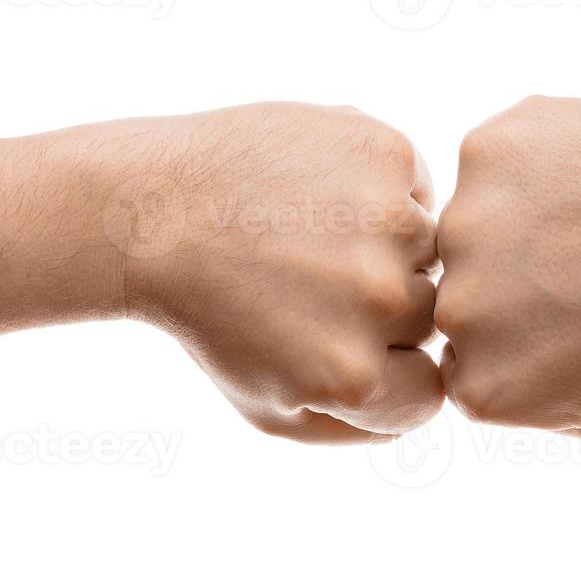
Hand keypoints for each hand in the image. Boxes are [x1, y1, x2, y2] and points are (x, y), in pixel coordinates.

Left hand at [97, 103, 441, 443]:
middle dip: (382, 305)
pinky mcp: (384, 153)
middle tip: (309, 279)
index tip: (331, 338)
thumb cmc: (209, 314)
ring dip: (385, 243)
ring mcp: (387, 220)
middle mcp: (381, 300)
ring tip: (310, 232)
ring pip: (428, 245)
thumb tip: (429, 400)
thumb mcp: (269, 408)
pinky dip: (376, 186)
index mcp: (353, 376)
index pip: (428, 387)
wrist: (150, 213)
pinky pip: (411, 182)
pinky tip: (316, 190)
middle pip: (430, 315)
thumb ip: (358, 427)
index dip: (384, 366)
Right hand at [435, 96, 580, 436]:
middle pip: (466, 284)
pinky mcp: (485, 151)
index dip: (525, 329)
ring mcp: (466, 224)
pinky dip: (538, 156)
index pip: (469, 355)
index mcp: (479, 388)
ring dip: (523, 213)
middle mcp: (456, 310)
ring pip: (478, 217)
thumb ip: (534, 404)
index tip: (576, 312)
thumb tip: (499, 365)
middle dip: (518, 272)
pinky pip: (498, 155)